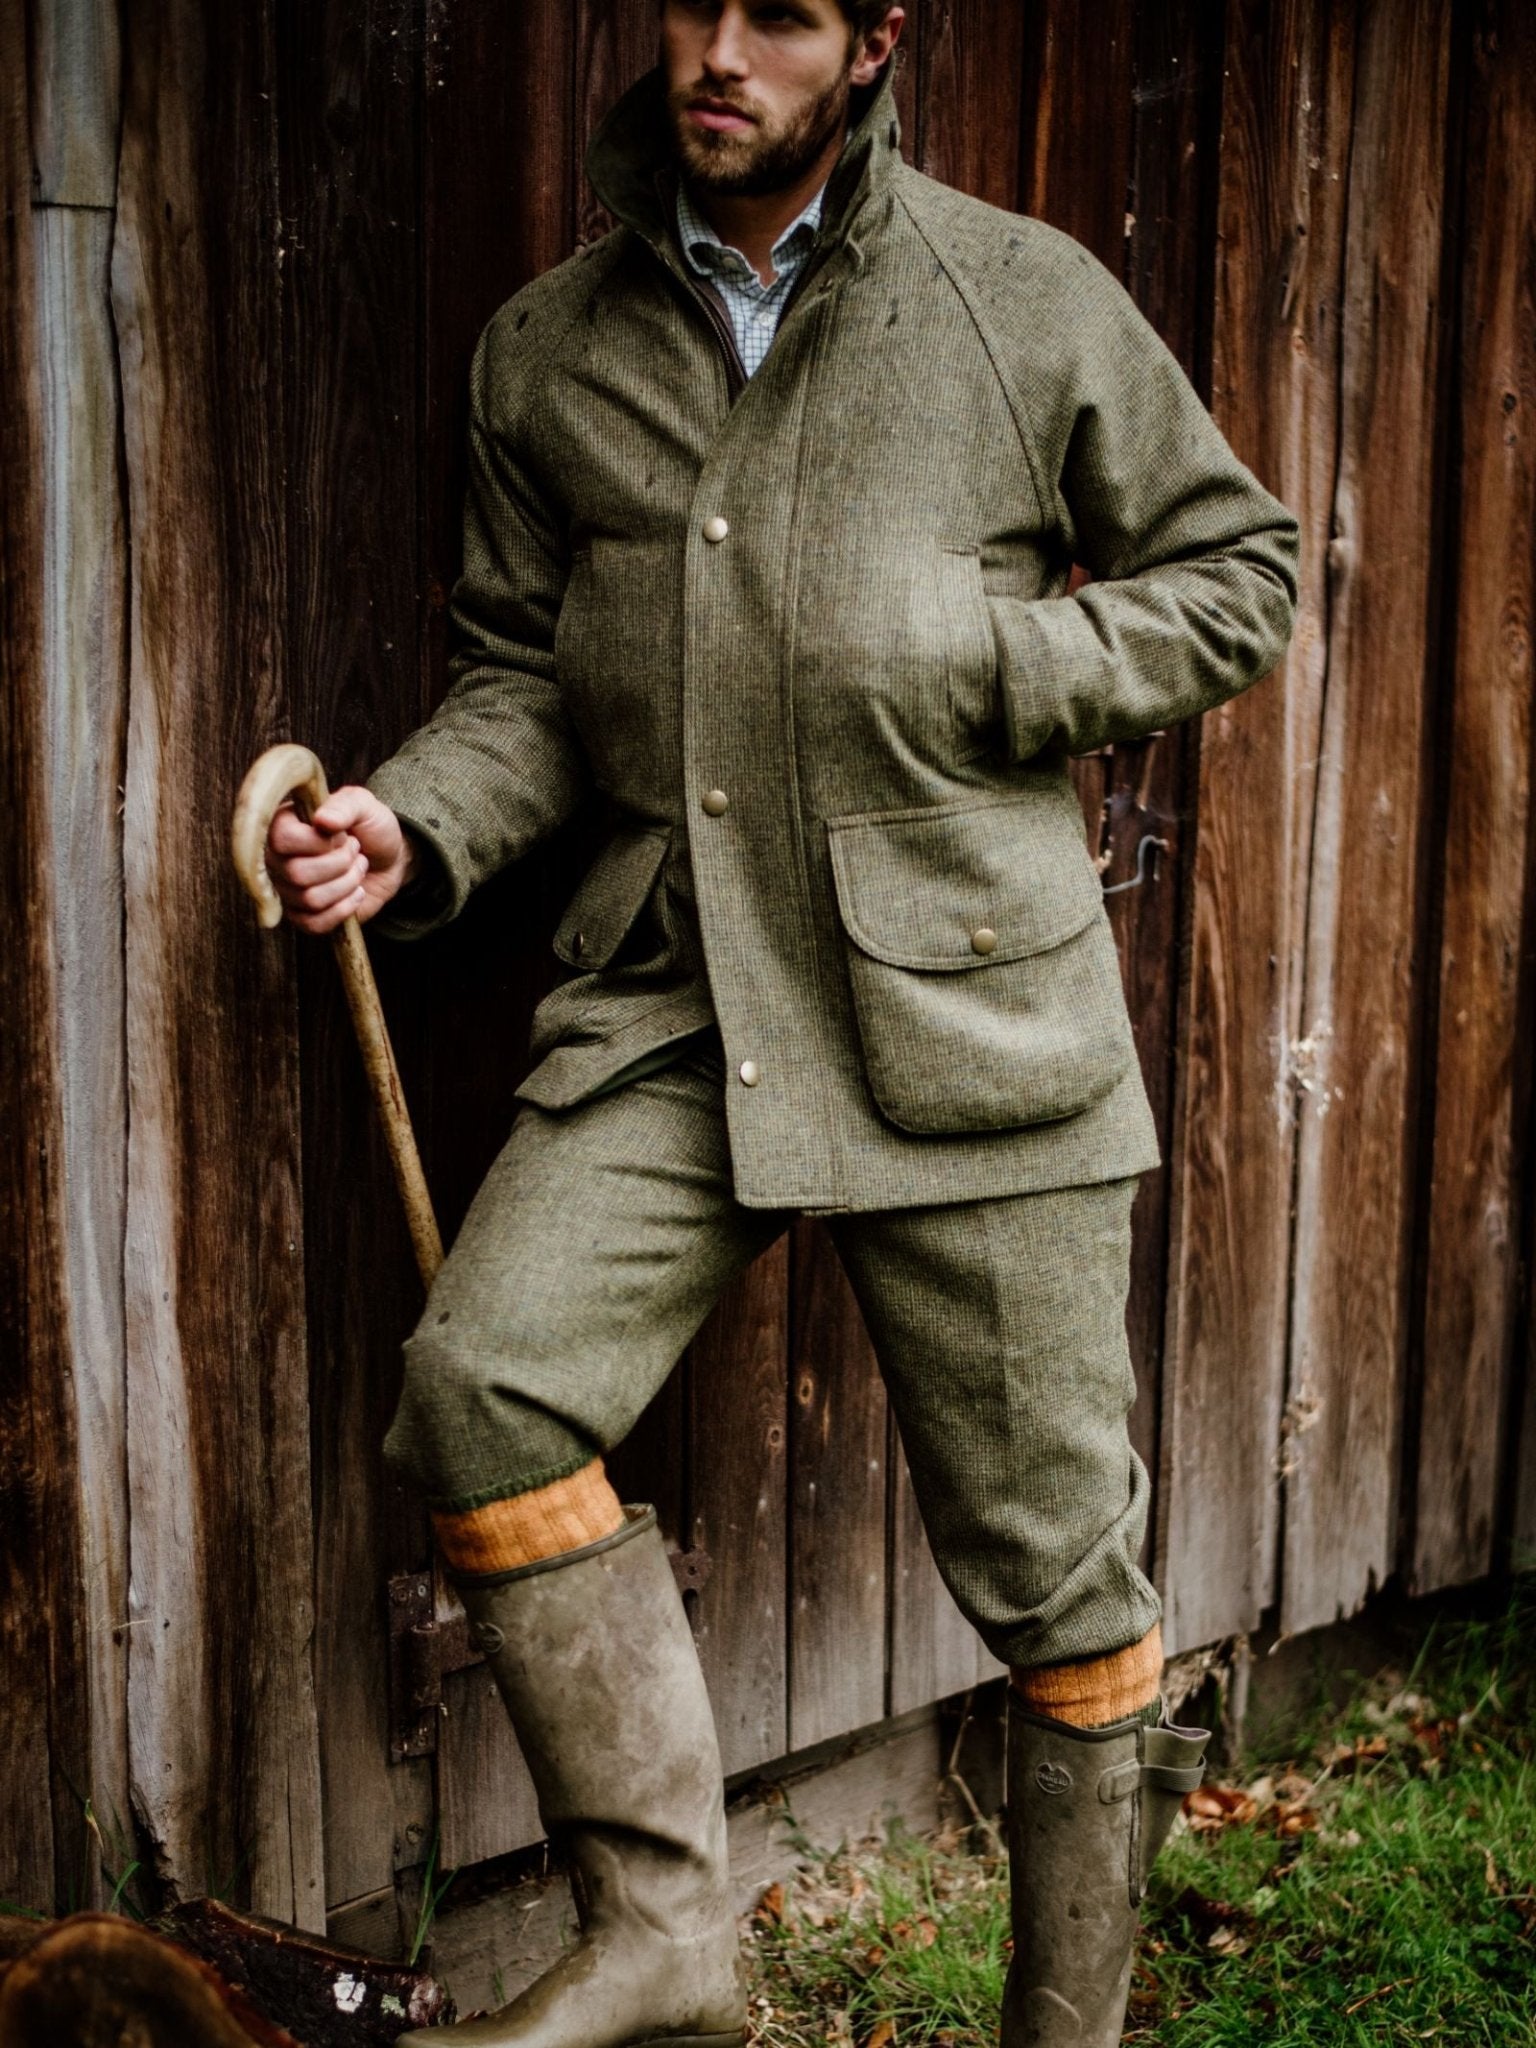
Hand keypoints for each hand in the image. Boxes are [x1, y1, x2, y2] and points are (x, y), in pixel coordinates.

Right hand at [266, 785, 416, 934]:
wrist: (389, 859)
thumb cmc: (370, 828)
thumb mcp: (363, 806)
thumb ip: (344, 806)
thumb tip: (322, 820)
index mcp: (282, 825)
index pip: (282, 839)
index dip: (319, 842)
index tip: (341, 835)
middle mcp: (277, 858)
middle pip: (297, 873)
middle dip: (340, 864)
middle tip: (355, 852)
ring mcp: (287, 889)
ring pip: (310, 899)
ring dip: (347, 884)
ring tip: (357, 869)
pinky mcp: (302, 915)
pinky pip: (313, 924)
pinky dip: (344, 909)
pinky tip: (355, 893)